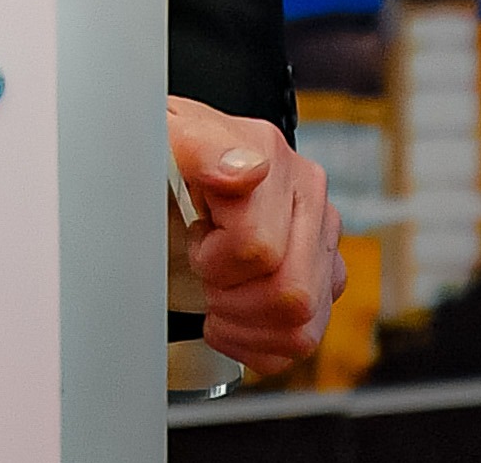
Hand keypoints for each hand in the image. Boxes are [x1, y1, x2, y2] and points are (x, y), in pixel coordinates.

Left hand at [169, 95, 344, 373]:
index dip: (214, 258)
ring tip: (216, 294)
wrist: (163, 170)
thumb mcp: (159, 136)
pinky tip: (230, 317)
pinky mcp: (321, 281)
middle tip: (205, 273)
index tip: (195, 236)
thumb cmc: (160, 154)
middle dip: (232, 296)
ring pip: (303, 328)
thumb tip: (246, 170)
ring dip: (245, 325)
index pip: (259, 249)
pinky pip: (301, 342)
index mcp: (272, 159)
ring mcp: (321, 244)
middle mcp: (309, 200)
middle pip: (292, 295)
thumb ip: (198, 145)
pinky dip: (256, 345)